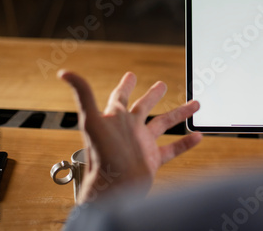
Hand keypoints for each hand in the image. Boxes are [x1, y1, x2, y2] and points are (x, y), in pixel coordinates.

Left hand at [59, 71, 202, 203]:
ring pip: (163, 124)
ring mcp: (141, 144)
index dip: (125, 85)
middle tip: (162, 84)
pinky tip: (197, 136)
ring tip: (195, 104)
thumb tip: (65, 73)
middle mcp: (129, 130)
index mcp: (115, 119)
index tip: (131, 75)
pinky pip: (172, 148)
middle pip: (143, 107)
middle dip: (152, 95)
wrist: (115, 189)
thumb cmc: (101, 156)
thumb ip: (83, 94)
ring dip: (179, 113)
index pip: (120, 97)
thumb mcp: (91, 120)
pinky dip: (185, 143)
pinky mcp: (152, 159)